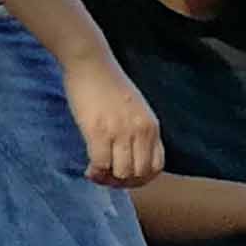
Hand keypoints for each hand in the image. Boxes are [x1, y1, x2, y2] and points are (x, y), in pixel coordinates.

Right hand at [67, 55, 166, 187]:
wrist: (90, 62)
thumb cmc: (107, 82)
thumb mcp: (134, 108)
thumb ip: (138, 130)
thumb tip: (131, 154)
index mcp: (151, 127)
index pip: (156, 166)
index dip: (141, 179)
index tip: (125, 177)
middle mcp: (140, 132)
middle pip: (139, 173)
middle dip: (123, 182)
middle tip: (107, 178)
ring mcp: (120, 132)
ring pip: (122, 172)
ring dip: (108, 179)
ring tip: (97, 173)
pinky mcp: (98, 130)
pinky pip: (100, 163)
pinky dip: (95, 171)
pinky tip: (89, 168)